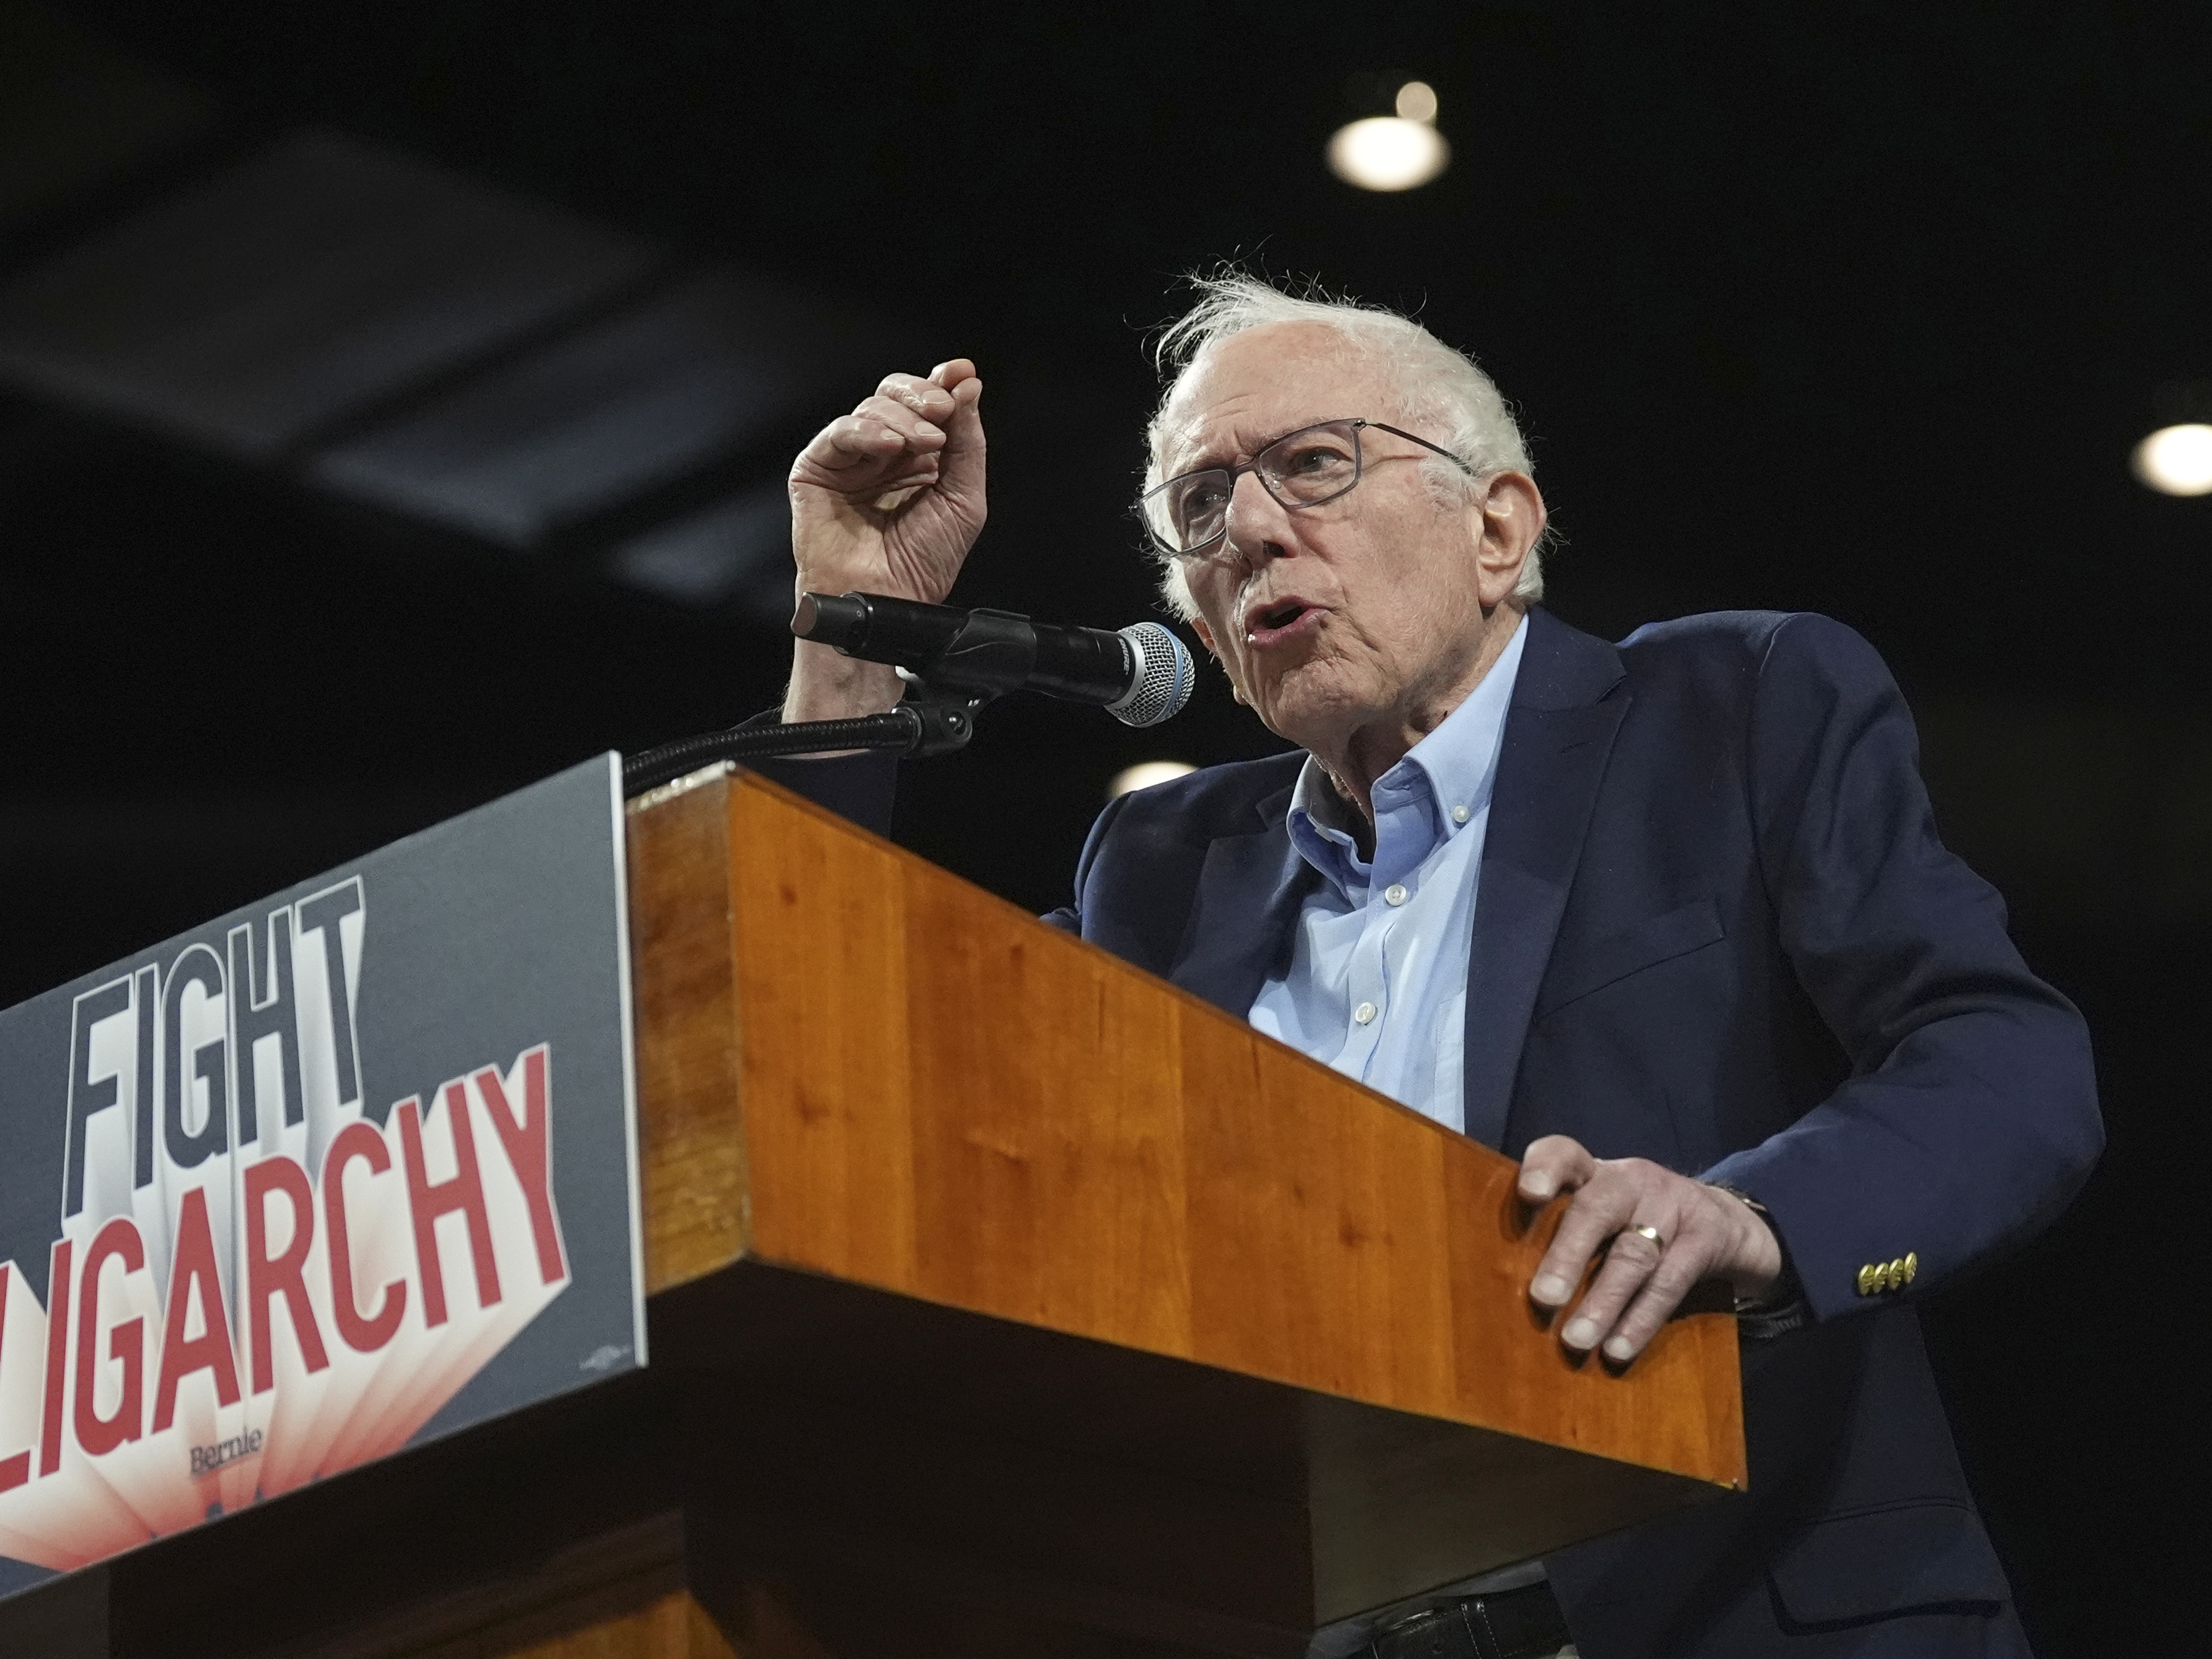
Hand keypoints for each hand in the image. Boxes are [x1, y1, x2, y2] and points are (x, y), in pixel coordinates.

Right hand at [783, 360, 986, 721]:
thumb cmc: (921, 564)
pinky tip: (887, 447)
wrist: (886, 599)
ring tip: (923, 446)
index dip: (944, 383)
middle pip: (897, 395)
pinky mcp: (817, 469)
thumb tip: (967, 385)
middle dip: (923, 396)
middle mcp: (884, 453)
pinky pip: (839, 433)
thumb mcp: (963, 498)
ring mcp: (851, 459)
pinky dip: (865, 432)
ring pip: (872, 409)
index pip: (928, 404)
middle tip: (942, 413)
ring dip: (902, 420)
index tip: (962, 374)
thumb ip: (969, 441)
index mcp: (919, 457)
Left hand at [1518, 1135, 1782, 1363]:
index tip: (1527, 1194)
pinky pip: (1669, 1284)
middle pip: (1596, 1210)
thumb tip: (1499, 1286)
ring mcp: (1671, 1207)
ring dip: (1603, 1302)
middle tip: (1543, 1298)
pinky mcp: (1704, 1240)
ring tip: (1576, 1340)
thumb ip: (1556, 1232)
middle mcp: (1630, 1181)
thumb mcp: (1598, 1212)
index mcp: (1593, 1172)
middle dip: (1568, 1255)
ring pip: (1632, 1256)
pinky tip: (1617, 1349)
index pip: (1564, 1154)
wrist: (1721, 1221)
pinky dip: (1640, 1319)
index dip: (1545, 1169)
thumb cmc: (1631, 1222)